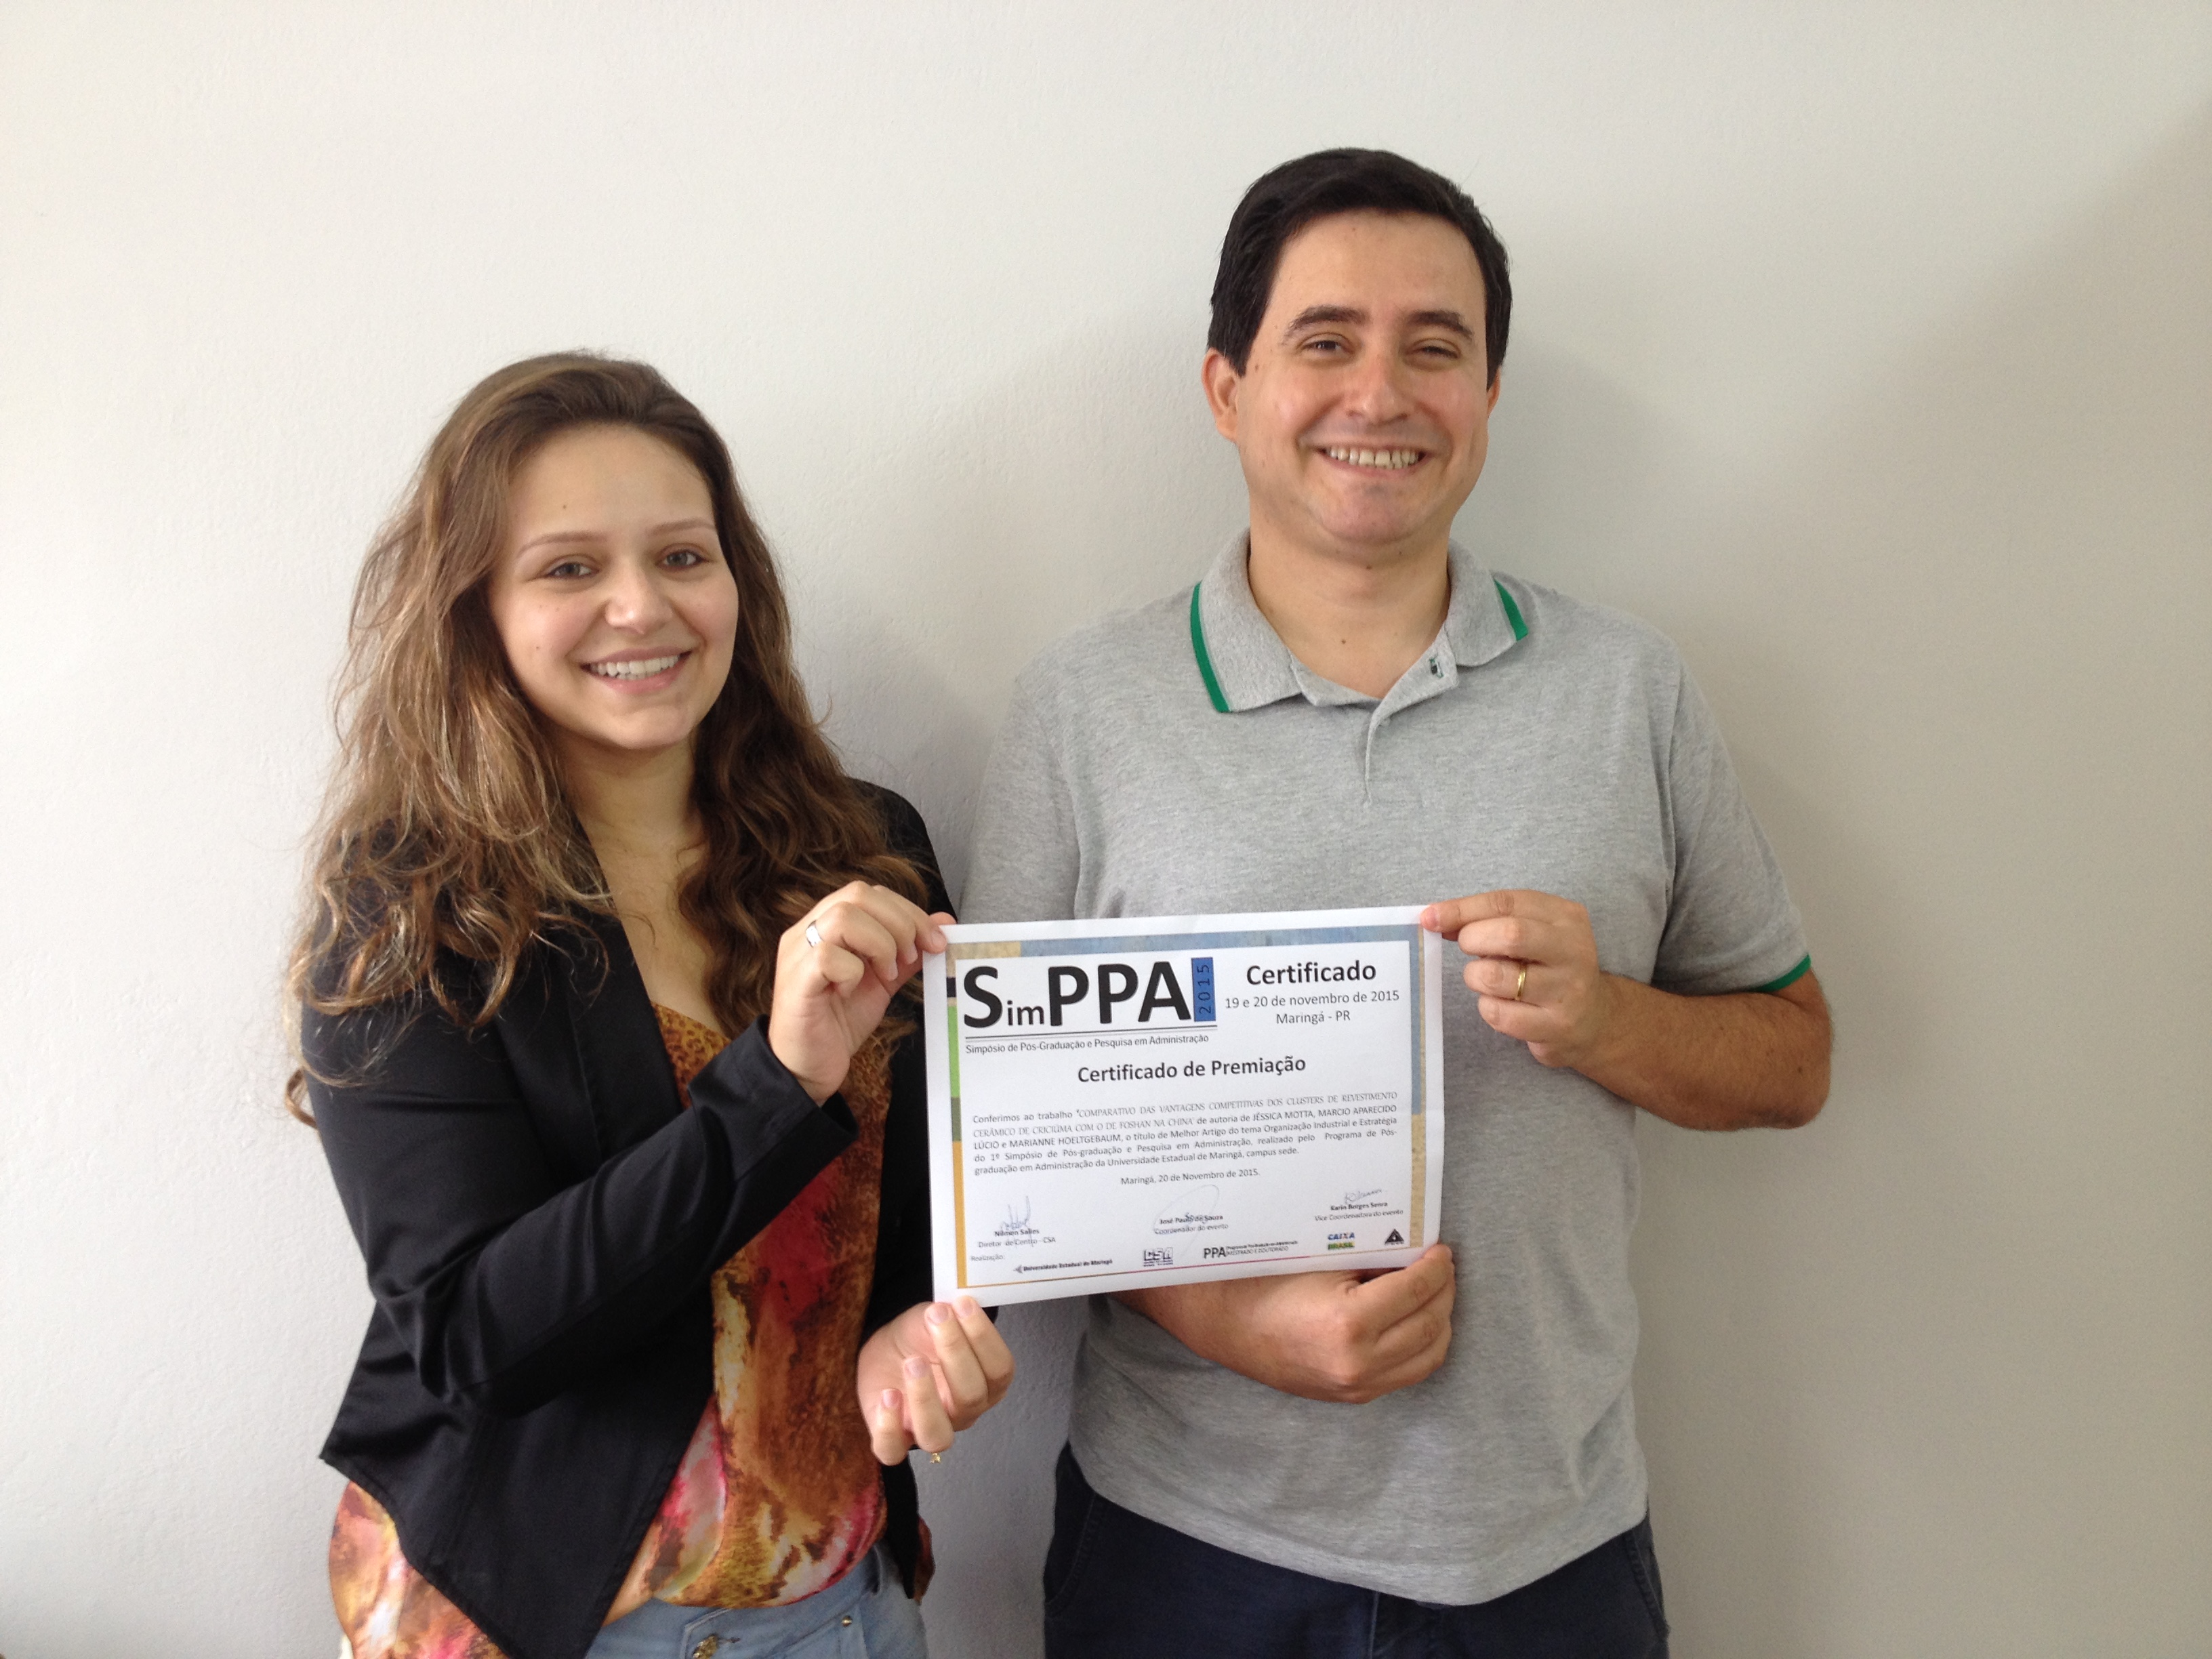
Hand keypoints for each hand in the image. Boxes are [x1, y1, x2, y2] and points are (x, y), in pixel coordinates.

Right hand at [768, 883, 951, 1102]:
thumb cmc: (839, 1021)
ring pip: (843, 917)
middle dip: (899, 923)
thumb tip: (943, 923)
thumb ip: (909, 951)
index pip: (869, 893)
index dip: (908, 911)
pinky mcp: (795, 982)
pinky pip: (826, 956)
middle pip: (857, 894)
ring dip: (879, 944)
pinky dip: (851, 971)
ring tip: (884, 974)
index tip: (934, 942)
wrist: (809, 1068)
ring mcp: (797, 954)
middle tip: (909, 959)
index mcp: (826, 925)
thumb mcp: (882, 981)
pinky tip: (850, 992)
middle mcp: (807, 931)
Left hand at [857, 1297, 1015, 1463]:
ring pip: (937, 1436)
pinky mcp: (894, 1440)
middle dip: (954, 1352)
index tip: (962, 1303)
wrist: (888, 1351)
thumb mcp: (936, 1319)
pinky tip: (888, 1394)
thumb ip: (948, 1316)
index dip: (984, 1337)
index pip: (1000, 1370)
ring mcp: (930, 1430)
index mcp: (986, 1383)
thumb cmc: (920, 1337)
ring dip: (925, 1398)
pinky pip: (893, 1450)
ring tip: (912, 1362)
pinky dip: (889, 1426)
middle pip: (971, 1397)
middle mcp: (963, 1412)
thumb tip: (953, 1306)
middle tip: (937, 1318)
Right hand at [1117, 1245, 1454, 1403]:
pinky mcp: (1354, 1396)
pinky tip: (1416, 1320)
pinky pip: (1408, 1372)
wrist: (1224, 1325)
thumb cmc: (1265, 1282)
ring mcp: (1357, 1386)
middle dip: (1443, 1290)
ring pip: (1429, 1355)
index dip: (1436, 1267)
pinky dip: (1423, 1345)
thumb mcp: (1320, 1260)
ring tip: (1433, 1291)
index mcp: (1348, 1323)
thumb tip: (1414, 1250)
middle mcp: (1357, 1363)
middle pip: (1430, 1324)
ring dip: (1439, 1319)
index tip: (1441, 1249)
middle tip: (1441, 1266)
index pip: (1416, 1291)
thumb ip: (1371, 1258)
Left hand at [1422, 890, 1615, 1069]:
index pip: (1506, 902)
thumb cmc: (1549, 967)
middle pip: (1509, 934)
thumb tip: (1436, 917)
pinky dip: (1487, 1007)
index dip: (1462, 908)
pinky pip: (1498, 1014)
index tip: (1430, 917)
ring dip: (1476, 977)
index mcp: (1566, 917)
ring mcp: (1567, 991)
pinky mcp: (1556, 1026)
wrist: (1595, 1019)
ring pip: (1496, 976)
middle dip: (1473, 939)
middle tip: (1468, 949)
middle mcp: (1573, 950)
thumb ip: (1490, 920)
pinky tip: (1502, 1004)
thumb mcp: (1532, 932)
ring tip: (1487, 979)